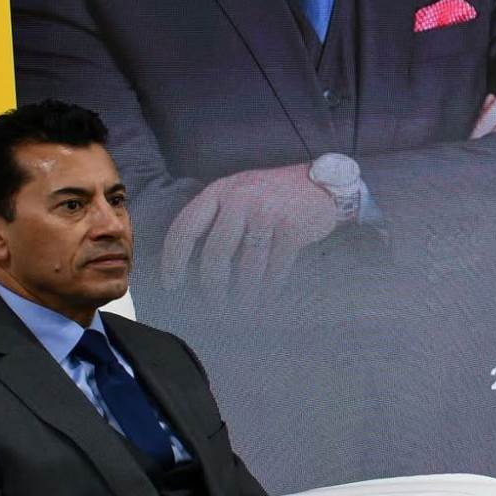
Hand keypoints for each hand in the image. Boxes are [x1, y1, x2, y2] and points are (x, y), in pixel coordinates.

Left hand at [161, 163, 341, 293]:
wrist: (324, 184)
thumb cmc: (275, 195)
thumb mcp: (240, 191)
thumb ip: (217, 216)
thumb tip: (192, 262)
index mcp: (221, 190)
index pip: (186, 228)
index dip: (174, 260)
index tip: (172, 285)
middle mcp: (241, 199)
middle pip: (216, 253)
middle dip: (212, 287)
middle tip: (213, 306)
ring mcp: (268, 213)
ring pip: (247, 267)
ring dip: (243, 295)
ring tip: (242, 311)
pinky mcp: (292, 229)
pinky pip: (275, 270)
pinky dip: (269, 291)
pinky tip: (265, 301)